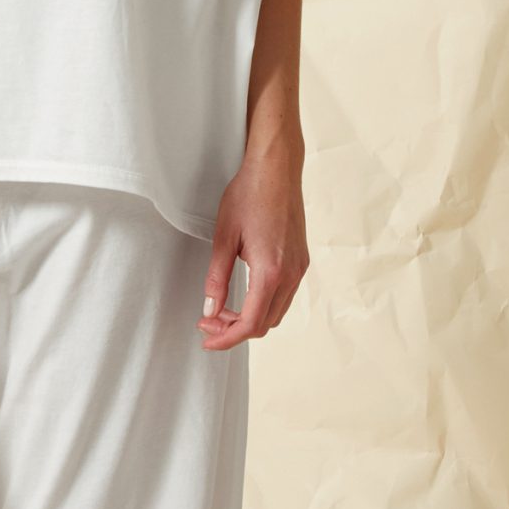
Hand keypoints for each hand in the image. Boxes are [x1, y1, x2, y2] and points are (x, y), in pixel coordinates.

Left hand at [199, 135, 308, 349]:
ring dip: (250, 318)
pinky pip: (284, 296)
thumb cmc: (249, 195)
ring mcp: (299, 268)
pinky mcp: (301, 260)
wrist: (276, 169)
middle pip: (265, 323)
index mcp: (270, 272)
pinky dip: (263, 304)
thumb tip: (210, 310)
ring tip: (222, 309)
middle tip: (208, 321)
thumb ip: (216, 278)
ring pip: (276, 313)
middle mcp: (291, 274)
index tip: (207, 339)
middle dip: (235, 330)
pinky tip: (243, 294)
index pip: (250, 323)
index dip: (226, 338)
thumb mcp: (223, 238)